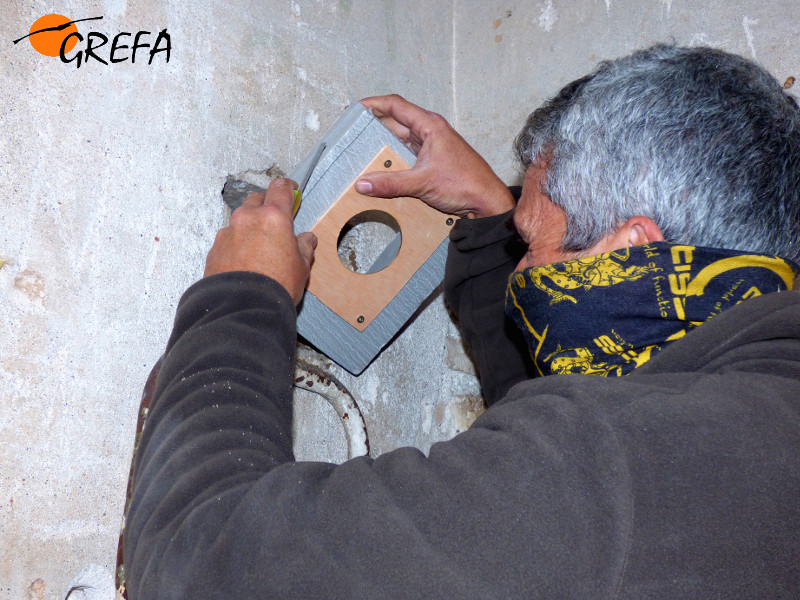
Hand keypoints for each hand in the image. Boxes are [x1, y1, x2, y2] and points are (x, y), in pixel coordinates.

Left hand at [204, 178, 316, 303]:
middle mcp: (247, 218)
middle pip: (257, 199)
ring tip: (259, 249)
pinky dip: (236, 244)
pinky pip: (228, 239)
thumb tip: (307, 240)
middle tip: (275, 223)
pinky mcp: (215, 248)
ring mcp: (228, 232)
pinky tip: (244, 262)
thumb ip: (304, 247)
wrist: (243, 307)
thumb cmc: (276, 285)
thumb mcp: (302, 266)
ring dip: (250, 227)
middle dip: (266, 207)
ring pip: (240, 220)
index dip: (288, 187)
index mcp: (273, 217)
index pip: (280, 188)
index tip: (291, 190)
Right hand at [355, 94, 514, 218]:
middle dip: (373, 128)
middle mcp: (430, 132)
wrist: (486, 202)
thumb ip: (391, 183)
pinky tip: (382, 170)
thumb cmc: (466, 184)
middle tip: (353, 135)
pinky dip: (394, 161)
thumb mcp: (422, 182)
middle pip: (395, 123)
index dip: (373, 104)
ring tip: (362, 153)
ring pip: (400, 141)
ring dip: (383, 147)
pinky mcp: (432, 163)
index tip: (355, 109)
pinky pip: (407, 157)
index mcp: (430, 125)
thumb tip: (363, 183)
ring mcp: (432, 147)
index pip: (395, 105)